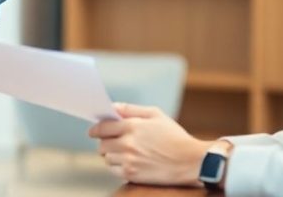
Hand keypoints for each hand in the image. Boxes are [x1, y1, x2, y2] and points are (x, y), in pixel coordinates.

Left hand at [88, 102, 213, 185]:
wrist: (190, 161)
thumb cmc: (174, 136)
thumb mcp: (156, 115)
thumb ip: (132, 109)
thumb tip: (113, 107)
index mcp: (132, 126)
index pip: (103, 127)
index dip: (95, 128)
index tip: (93, 130)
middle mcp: (127, 143)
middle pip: (102, 144)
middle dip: (105, 141)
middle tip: (112, 141)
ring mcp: (129, 160)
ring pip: (107, 157)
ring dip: (111, 154)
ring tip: (123, 152)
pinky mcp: (132, 175)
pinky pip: (114, 170)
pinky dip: (117, 166)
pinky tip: (128, 162)